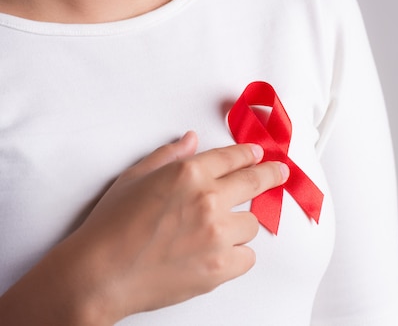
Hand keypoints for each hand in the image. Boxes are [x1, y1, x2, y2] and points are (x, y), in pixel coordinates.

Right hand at [0, 131, 287, 324]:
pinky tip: (217, 255)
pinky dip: (237, 255)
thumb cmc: (109, 226)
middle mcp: (209, 199)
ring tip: (215, 233)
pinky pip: (248, 257)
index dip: (250, 154)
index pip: (233, 157)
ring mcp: (217, 234)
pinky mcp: (220, 267)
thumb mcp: (134, 178)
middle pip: (255, 182)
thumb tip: (191, 139)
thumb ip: (167, 155)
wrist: (98, 275)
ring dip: (239, 225)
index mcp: (189, 173)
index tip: (260, 155)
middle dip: (272, 175)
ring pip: (251, 224)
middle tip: (281, 173)